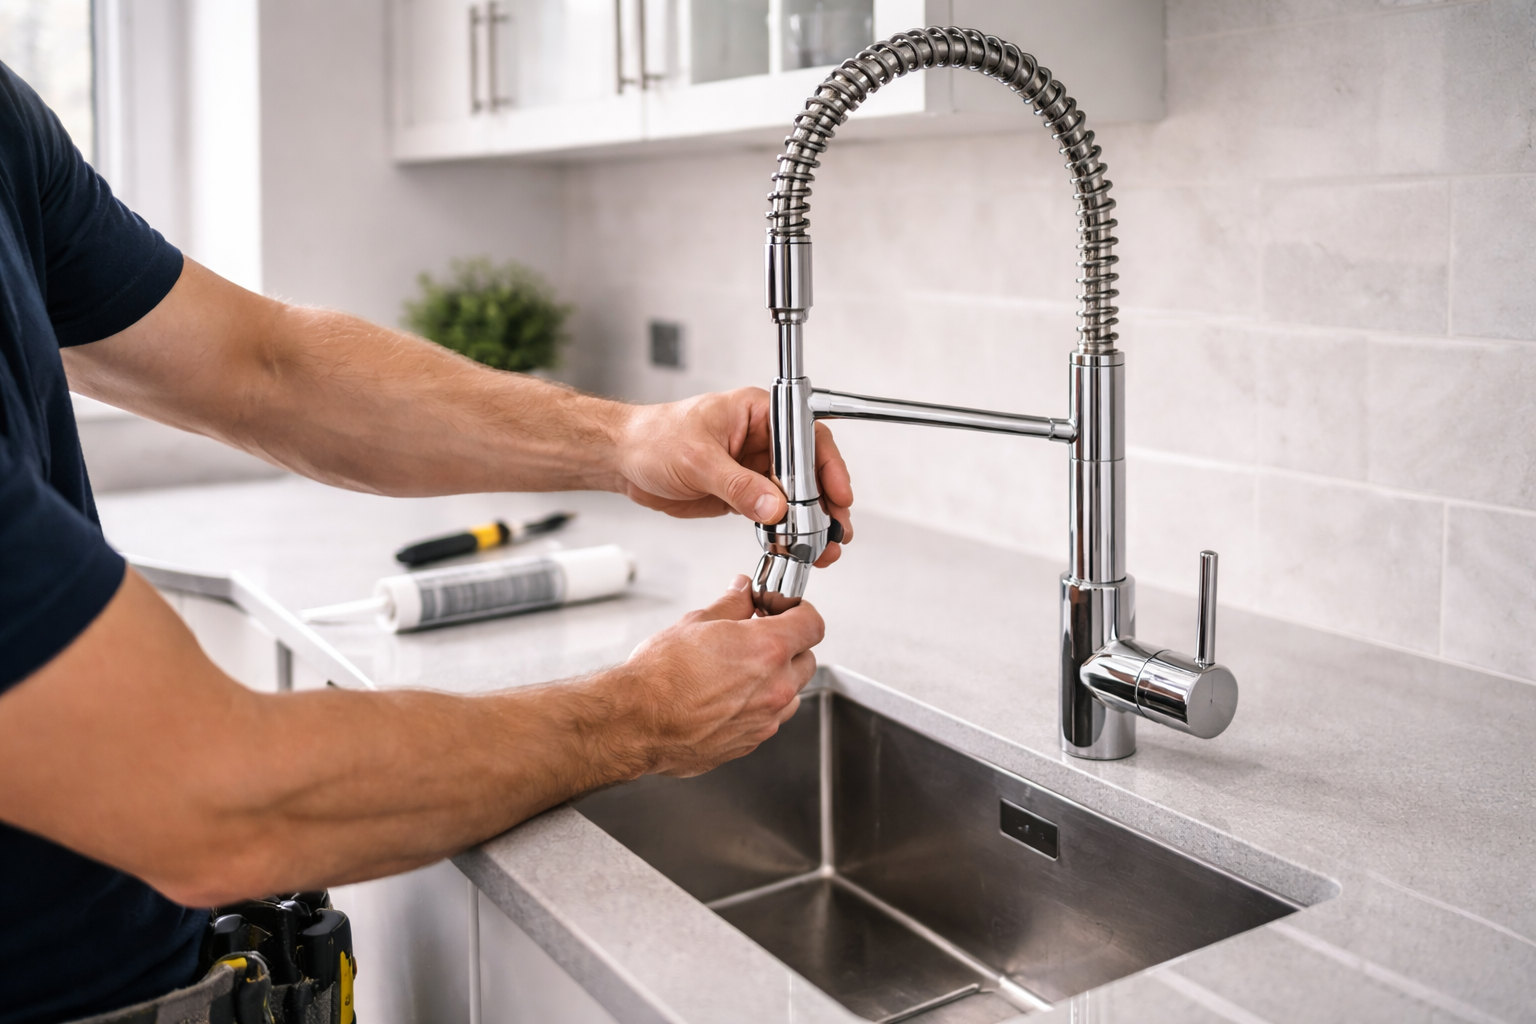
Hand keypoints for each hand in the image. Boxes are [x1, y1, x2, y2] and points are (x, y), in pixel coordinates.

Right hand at [602, 575, 823, 776]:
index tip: (783, 611)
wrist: (636, 721)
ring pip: (792, 693)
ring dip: (778, 679)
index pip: (812, 623)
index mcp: (768, 649)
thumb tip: (742, 591)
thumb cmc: (660, 676)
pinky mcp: (750, 743)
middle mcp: (775, 687)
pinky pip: (769, 719)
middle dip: (789, 646)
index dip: (799, 612)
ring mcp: (766, 719)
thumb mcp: (696, 623)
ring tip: (742, 671)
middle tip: (759, 638)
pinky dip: (759, 706)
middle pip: (807, 659)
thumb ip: (731, 605)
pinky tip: (728, 697)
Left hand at [613, 388, 852, 566]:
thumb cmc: (652, 438)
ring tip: (824, 548)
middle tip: (837, 529)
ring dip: (810, 523)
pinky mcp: (742, 494)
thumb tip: (773, 507)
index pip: (806, 436)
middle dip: (826, 503)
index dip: (827, 466)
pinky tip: (796, 548)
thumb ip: (737, 485)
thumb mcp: (697, 459)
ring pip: (794, 497)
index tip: (837, 493)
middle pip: (808, 471)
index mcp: (757, 414)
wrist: (623, 459)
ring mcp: (753, 469)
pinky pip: (773, 514)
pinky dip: (786, 532)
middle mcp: (762, 440)